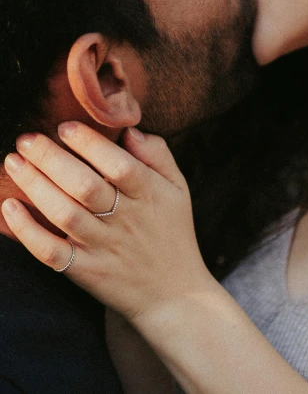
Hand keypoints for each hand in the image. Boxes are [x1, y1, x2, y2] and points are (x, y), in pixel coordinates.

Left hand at [1, 122, 211, 323]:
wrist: (174, 295)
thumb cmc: (172, 232)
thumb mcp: (178, 188)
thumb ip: (157, 154)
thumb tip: (129, 130)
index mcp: (149, 195)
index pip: (119, 165)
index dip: (90, 144)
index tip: (65, 127)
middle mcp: (125, 220)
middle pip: (85, 187)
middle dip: (51, 159)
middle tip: (27, 139)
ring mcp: (103, 247)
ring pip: (65, 215)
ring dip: (35, 186)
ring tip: (14, 163)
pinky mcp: (85, 271)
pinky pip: (51, 252)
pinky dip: (27, 232)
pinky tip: (10, 209)